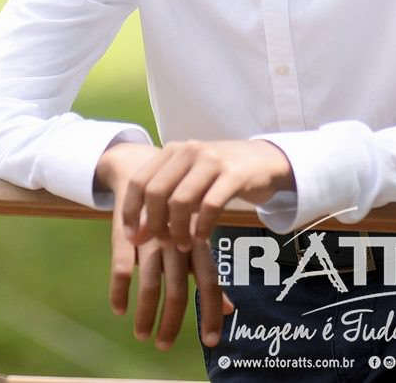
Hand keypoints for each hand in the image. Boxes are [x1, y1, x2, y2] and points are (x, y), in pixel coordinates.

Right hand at [100, 143, 232, 348]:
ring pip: (150, 282)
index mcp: (196, 243)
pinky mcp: (125, 234)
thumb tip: (231, 309)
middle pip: (179, 289)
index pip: (210, 282)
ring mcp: (151, 238)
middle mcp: (176, 242)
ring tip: (142, 335)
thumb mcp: (193, 240)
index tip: (212, 342)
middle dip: (172, 322)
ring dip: (145, 313)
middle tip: (164, 347)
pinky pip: (120, 265)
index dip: (212, 312)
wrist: (144, 168)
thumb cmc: (176, 214)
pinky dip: (119, 290)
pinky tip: (119, 309)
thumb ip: (207, 273)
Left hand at [116, 139, 294, 251]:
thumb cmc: (222, 175)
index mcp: (173, 150)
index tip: (133, 238)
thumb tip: (136, 234)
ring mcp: (212, 160)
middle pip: (157, 192)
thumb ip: (165, 201)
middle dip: (154, 224)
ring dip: (178, 230)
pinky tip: (202, 238)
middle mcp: (189, 150)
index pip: (139, 181)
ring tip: (182, 245)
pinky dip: (202, 227)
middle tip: (163, 242)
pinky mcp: (234, 174)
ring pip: (181, 201)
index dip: (130, 212)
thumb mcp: (190, 180)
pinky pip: (210, 205)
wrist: (265, 160)